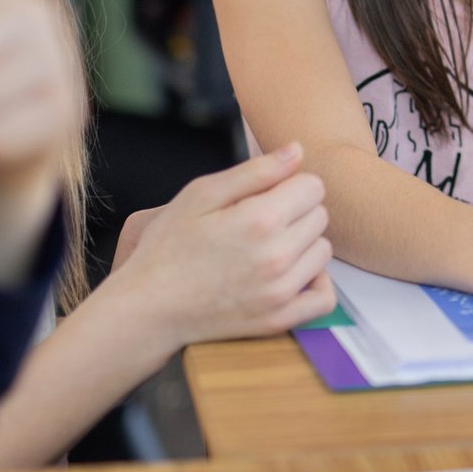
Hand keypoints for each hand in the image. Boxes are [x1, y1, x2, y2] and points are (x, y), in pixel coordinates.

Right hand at [105, 143, 335, 346]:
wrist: (148, 308)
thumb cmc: (168, 247)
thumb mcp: (201, 194)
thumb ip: (256, 170)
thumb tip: (297, 151)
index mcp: (260, 219)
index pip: (313, 186)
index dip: (290, 185)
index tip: (267, 195)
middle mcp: (277, 256)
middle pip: (320, 216)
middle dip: (296, 212)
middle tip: (260, 222)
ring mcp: (280, 291)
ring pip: (323, 251)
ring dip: (304, 245)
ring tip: (268, 248)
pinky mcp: (279, 320)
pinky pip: (324, 299)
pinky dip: (316, 284)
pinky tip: (294, 274)